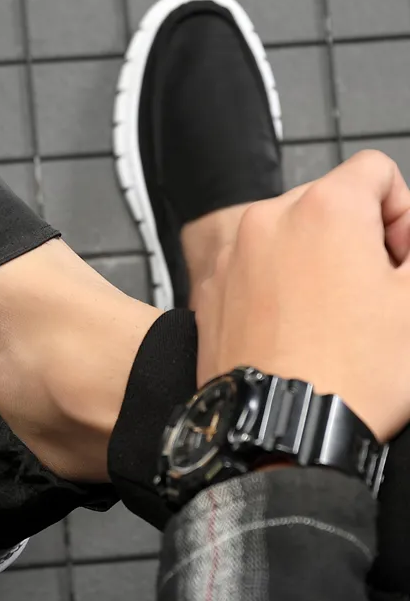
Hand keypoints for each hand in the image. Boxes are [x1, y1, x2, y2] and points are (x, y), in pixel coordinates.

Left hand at [194, 150, 409, 442]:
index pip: (375, 171)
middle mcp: (268, 220)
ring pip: (287, 234)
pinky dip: (275, 281)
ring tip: (332, 313)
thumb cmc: (350, 374)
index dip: (402, 212)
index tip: (402, 255)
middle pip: (328, 202)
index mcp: (325, 208)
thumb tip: (407, 248)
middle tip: (373, 289)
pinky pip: (252, 265)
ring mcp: (232, 254)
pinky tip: (294, 324)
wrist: (281, 429)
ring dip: (314, 259)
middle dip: (358, 236)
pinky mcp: (210, 287)